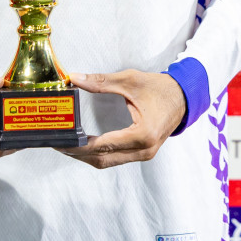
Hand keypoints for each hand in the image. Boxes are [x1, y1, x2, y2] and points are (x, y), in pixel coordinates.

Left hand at [60, 69, 185, 168]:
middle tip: (57, 143)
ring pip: (108, 162)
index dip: (80, 144)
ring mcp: (144, 154)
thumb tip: (75, 78)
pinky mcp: (142, 153)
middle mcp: (144, 149)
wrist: (183, 97)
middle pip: (103, 159)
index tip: (62, 139)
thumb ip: (101, 81)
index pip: (103, 145)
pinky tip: (84, 146)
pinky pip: (115, 159)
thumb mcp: (130, 80)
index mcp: (143, 133)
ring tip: (66, 145)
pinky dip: (98, 154)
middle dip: (77, 153)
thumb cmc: (160, 88)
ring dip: (86, 156)